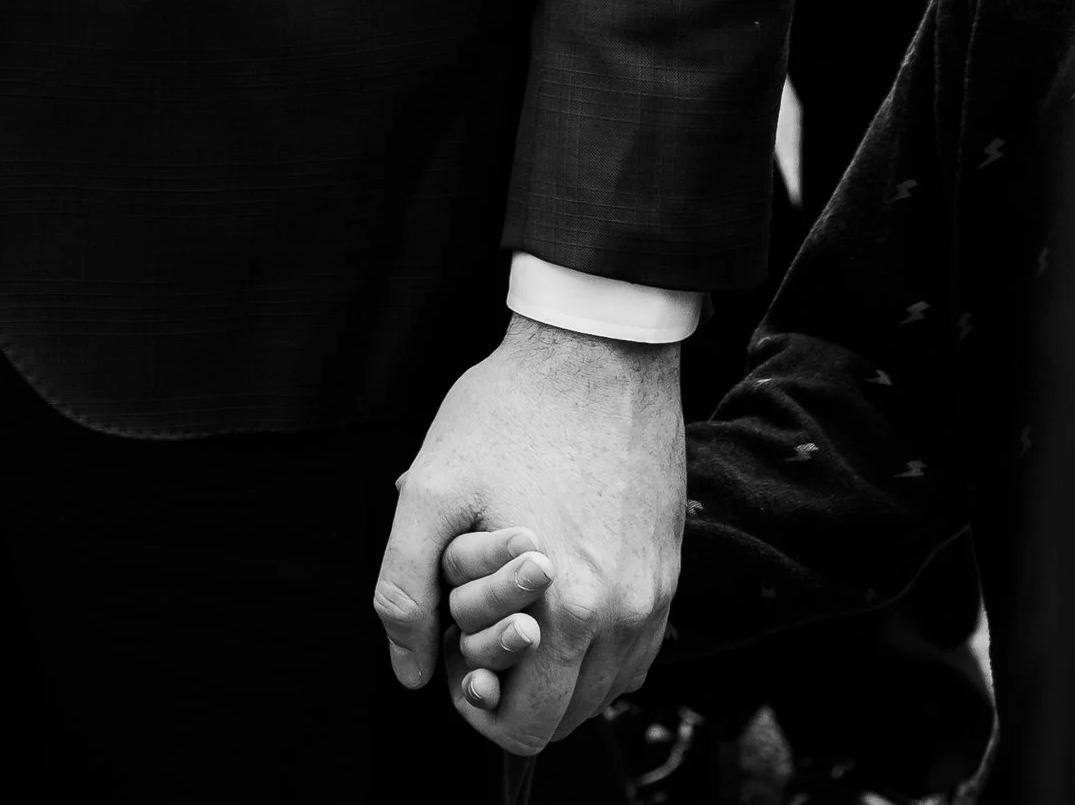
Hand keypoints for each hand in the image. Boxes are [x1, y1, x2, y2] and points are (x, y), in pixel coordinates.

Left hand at [373, 314, 683, 752]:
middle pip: (567, 716)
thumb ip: (405, 588)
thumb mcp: (431, 488)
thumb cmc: (511, 410)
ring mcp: (656, 593)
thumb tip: (408, 669)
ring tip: (515, 606)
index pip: (528, 727)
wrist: (597, 348)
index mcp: (568, 611)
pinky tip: (558, 596)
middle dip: (515, 690)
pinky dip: (595, 646)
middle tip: (478, 630)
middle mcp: (625, 615)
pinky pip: (635, 648)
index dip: (477, 705)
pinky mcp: (669, 567)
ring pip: (604, 686)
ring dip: (557, 670)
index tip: (455, 656)